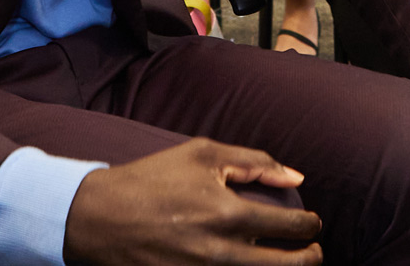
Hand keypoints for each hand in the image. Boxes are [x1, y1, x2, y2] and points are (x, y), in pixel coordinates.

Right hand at [62, 138, 322, 264]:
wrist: (96, 217)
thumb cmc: (151, 179)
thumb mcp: (201, 153)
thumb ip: (254, 161)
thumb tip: (297, 176)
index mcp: (228, 213)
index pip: (293, 227)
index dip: (312, 226)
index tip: (311, 223)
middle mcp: (221, 251)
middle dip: (310, 258)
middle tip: (313, 252)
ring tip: (284, 261)